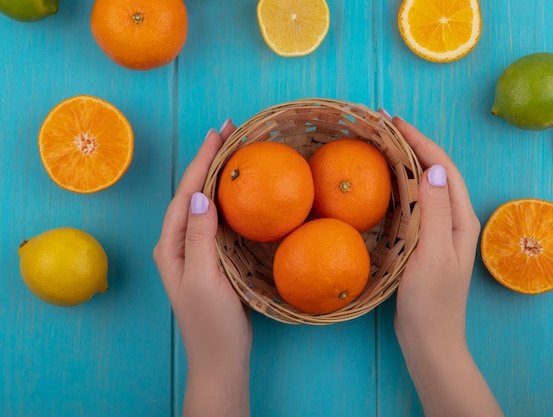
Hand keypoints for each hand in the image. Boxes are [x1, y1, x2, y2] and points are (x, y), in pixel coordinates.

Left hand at [153, 121, 250, 416]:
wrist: (221, 359)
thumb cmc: (211, 324)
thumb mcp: (204, 280)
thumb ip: (199, 239)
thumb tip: (200, 196)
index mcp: (171, 246)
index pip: (186, 194)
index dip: (202, 161)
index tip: (219, 133)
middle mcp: (178, 243)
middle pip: (193, 192)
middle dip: (209, 160)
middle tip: (230, 130)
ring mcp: (195, 250)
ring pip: (205, 203)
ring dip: (218, 174)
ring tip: (234, 149)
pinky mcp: (212, 257)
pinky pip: (217, 219)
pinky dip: (227, 198)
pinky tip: (239, 190)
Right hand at [388, 115, 502, 416]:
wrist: (430, 340)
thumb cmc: (431, 302)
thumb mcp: (432, 255)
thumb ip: (434, 213)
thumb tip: (431, 169)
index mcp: (460, 218)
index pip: (442, 167)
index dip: (420, 140)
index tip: (394, 121)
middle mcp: (453, 218)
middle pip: (435, 170)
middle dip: (412, 144)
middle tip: (382, 125)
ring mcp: (439, 230)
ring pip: (424, 184)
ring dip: (405, 161)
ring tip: (381, 143)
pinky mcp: (424, 240)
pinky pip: (414, 202)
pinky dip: (399, 185)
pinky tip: (383, 182)